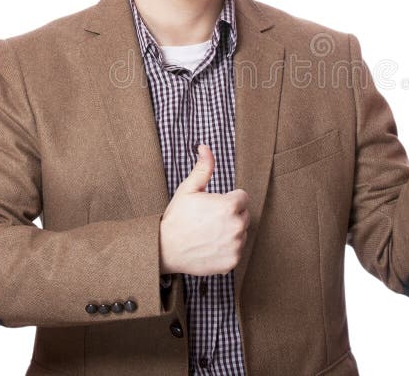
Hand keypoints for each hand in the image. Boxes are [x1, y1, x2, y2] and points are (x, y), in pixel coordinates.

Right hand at [159, 144, 249, 275]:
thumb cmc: (177, 217)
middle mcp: (237, 226)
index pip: (242, 197)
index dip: (227, 199)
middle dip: (230, 215)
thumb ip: (203, 167)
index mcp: (229, 206)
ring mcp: (235, 246)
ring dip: (230, 232)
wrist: (164, 249)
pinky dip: (227, 249)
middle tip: (209, 220)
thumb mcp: (188, 188)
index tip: (213, 206)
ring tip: (208, 234)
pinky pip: (237, 250)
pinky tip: (210, 247)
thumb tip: (205, 147)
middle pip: (244, 215)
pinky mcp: (232, 262)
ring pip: (241, 233)